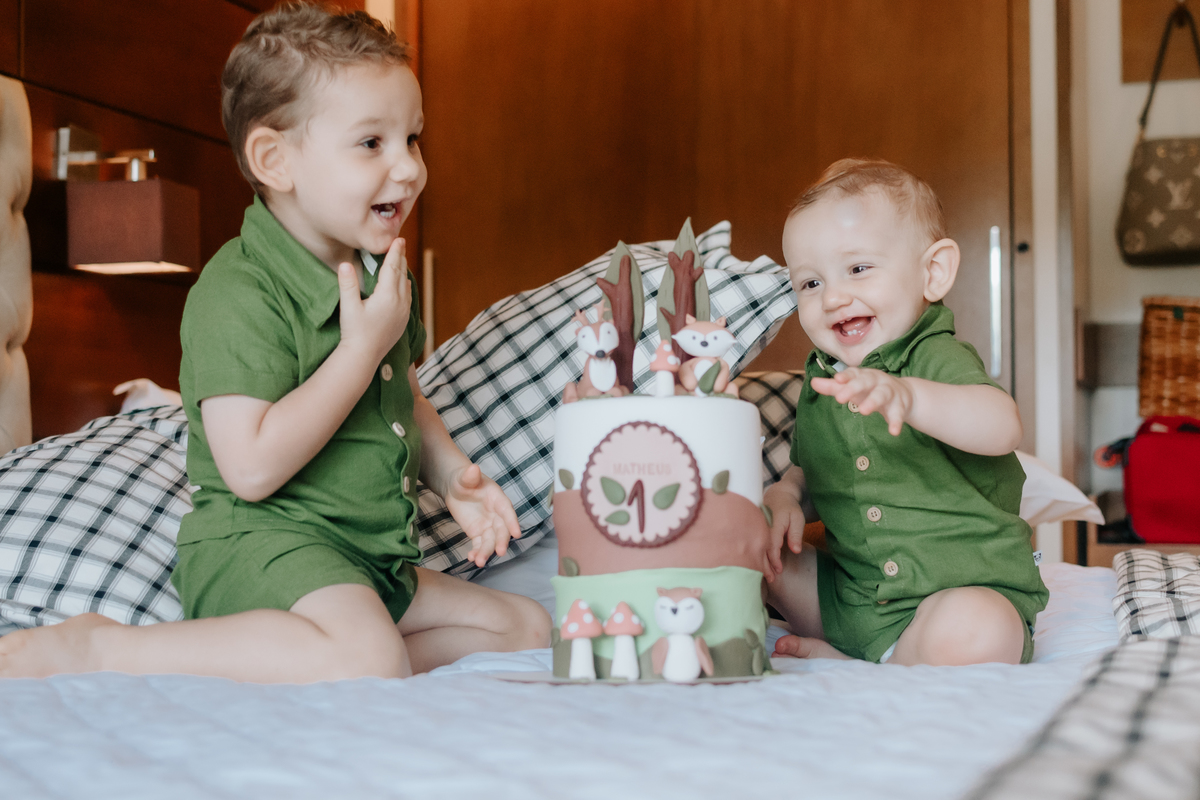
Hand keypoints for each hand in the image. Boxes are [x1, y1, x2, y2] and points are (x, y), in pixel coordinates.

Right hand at [337, 238, 410, 362]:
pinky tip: (402, 284)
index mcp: (387, 296)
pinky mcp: (403, 320)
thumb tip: (345, 264)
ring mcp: (403, 312)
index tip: (398, 239)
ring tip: (400, 260)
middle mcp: (399, 302)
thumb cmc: (354, 331)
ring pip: (406, 285)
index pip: (392, 268)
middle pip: (401, 274)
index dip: (394, 252)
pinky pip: (407, 297)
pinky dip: (404, 285)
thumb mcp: (348, 306)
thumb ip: (348, 284)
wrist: (364, 356)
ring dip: (402, 271)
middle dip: (400, 258)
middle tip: (400, 244)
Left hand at [444, 464, 521, 567]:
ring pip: (490, 540)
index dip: (512, 522)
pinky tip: (472, 558)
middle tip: (500, 552)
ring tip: (479, 562)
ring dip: (486, 551)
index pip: (507, 511)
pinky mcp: (478, 532)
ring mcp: (488, 525)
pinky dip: (476, 552)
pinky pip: (479, 544)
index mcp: (497, 499)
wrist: (455, 488)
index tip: (517, 533)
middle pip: (501, 530)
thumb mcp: (465, 477)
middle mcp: (496, 514)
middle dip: (501, 541)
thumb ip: (470, 475)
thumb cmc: (463, 479)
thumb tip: (473, 468)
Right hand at [762, 482, 805, 580]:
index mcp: (773, 522)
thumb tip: (796, 550)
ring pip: (755, 546)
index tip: (779, 570)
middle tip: (771, 579)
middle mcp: (761, 525)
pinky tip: (758, 565)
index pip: (772, 543)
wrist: (777, 495)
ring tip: (765, 576)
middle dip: (764, 565)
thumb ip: (795, 534)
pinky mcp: (752, 529)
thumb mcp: (797, 518)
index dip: (774, 559)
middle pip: (760, 548)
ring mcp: (755, 527)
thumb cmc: (789, 508)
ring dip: (759, 561)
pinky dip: (755, 554)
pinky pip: (753, 543)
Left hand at [810, 368, 912, 435]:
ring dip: (873, 401)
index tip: (837, 379)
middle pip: (865, 382)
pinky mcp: (900, 406)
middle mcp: (877, 381)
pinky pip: (898, 414)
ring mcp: (889, 392)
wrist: (905, 394)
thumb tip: (812, 382)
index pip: (853, 374)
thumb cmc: (871, 389)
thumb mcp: (853, 387)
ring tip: (863, 411)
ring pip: (881, 395)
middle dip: (853, 388)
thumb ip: (833, 387)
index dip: (846, 376)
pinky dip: (896, 422)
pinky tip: (894, 432)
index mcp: (863, 376)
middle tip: (840, 398)